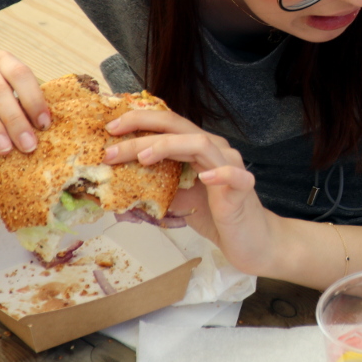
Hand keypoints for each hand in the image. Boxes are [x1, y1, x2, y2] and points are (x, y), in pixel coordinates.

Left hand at [102, 109, 276, 275]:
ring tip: (142, 158)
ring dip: (168, 147)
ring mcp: (230, 166)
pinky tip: (204, 178)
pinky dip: (219, 173)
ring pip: (200, 144)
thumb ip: (155, 189)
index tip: (110, 129)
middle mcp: (214, 150)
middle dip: (142, 130)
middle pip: (177, 128)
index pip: (167, 125)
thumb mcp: (177, 200)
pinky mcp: (243, 187)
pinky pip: (233, 174)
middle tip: (112, 146)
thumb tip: (117, 192)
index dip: (138, 121)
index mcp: (197, 148)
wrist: (252, 240)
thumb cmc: (216, 216)